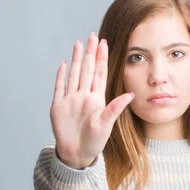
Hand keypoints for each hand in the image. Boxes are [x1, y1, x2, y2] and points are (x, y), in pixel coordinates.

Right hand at [50, 32, 133, 168]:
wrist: (76, 154)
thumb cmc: (94, 142)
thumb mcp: (107, 125)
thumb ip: (116, 108)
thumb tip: (131, 94)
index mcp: (96, 99)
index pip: (100, 73)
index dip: (102, 58)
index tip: (105, 43)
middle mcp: (83, 96)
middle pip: (87, 69)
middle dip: (90, 52)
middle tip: (93, 35)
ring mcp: (70, 100)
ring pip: (74, 74)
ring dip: (77, 59)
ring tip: (79, 43)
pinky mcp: (58, 106)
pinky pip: (60, 87)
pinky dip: (61, 75)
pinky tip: (65, 63)